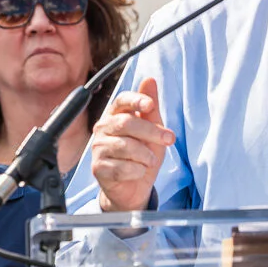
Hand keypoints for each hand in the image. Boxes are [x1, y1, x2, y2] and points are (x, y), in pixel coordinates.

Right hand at [89, 76, 174, 212]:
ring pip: (124, 147)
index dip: (135, 100)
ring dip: (145, 155)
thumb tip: (149, 79)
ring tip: (150, 161)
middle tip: (169, 139)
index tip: (150, 106)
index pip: (121, 100)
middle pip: (126, 123)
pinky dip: (137, 171)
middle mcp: (103, 128)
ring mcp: (98, 148)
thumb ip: (150, 107)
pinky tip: (139, 171)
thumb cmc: (142, 154)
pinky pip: (121, 167)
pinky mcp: (98, 168)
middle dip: (151, 132)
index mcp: (115, 115)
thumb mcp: (152, 129)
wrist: (134, 187)